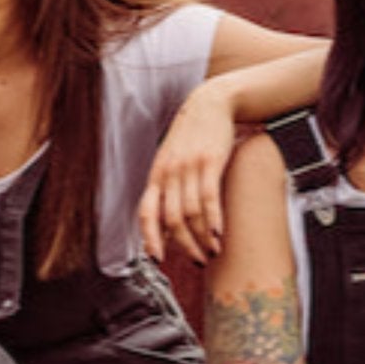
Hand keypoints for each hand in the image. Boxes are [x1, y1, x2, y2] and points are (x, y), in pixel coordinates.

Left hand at [140, 83, 239, 264]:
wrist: (210, 103)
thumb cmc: (192, 138)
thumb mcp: (172, 163)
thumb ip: (167, 193)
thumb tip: (164, 229)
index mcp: (156, 176)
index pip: (146, 213)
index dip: (150, 239)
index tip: (157, 260)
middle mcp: (168, 173)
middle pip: (171, 220)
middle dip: (185, 246)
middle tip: (198, 260)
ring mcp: (188, 167)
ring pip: (191, 213)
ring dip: (202, 238)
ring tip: (213, 251)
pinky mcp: (209, 161)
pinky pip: (209, 198)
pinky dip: (213, 220)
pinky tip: (219, 235)